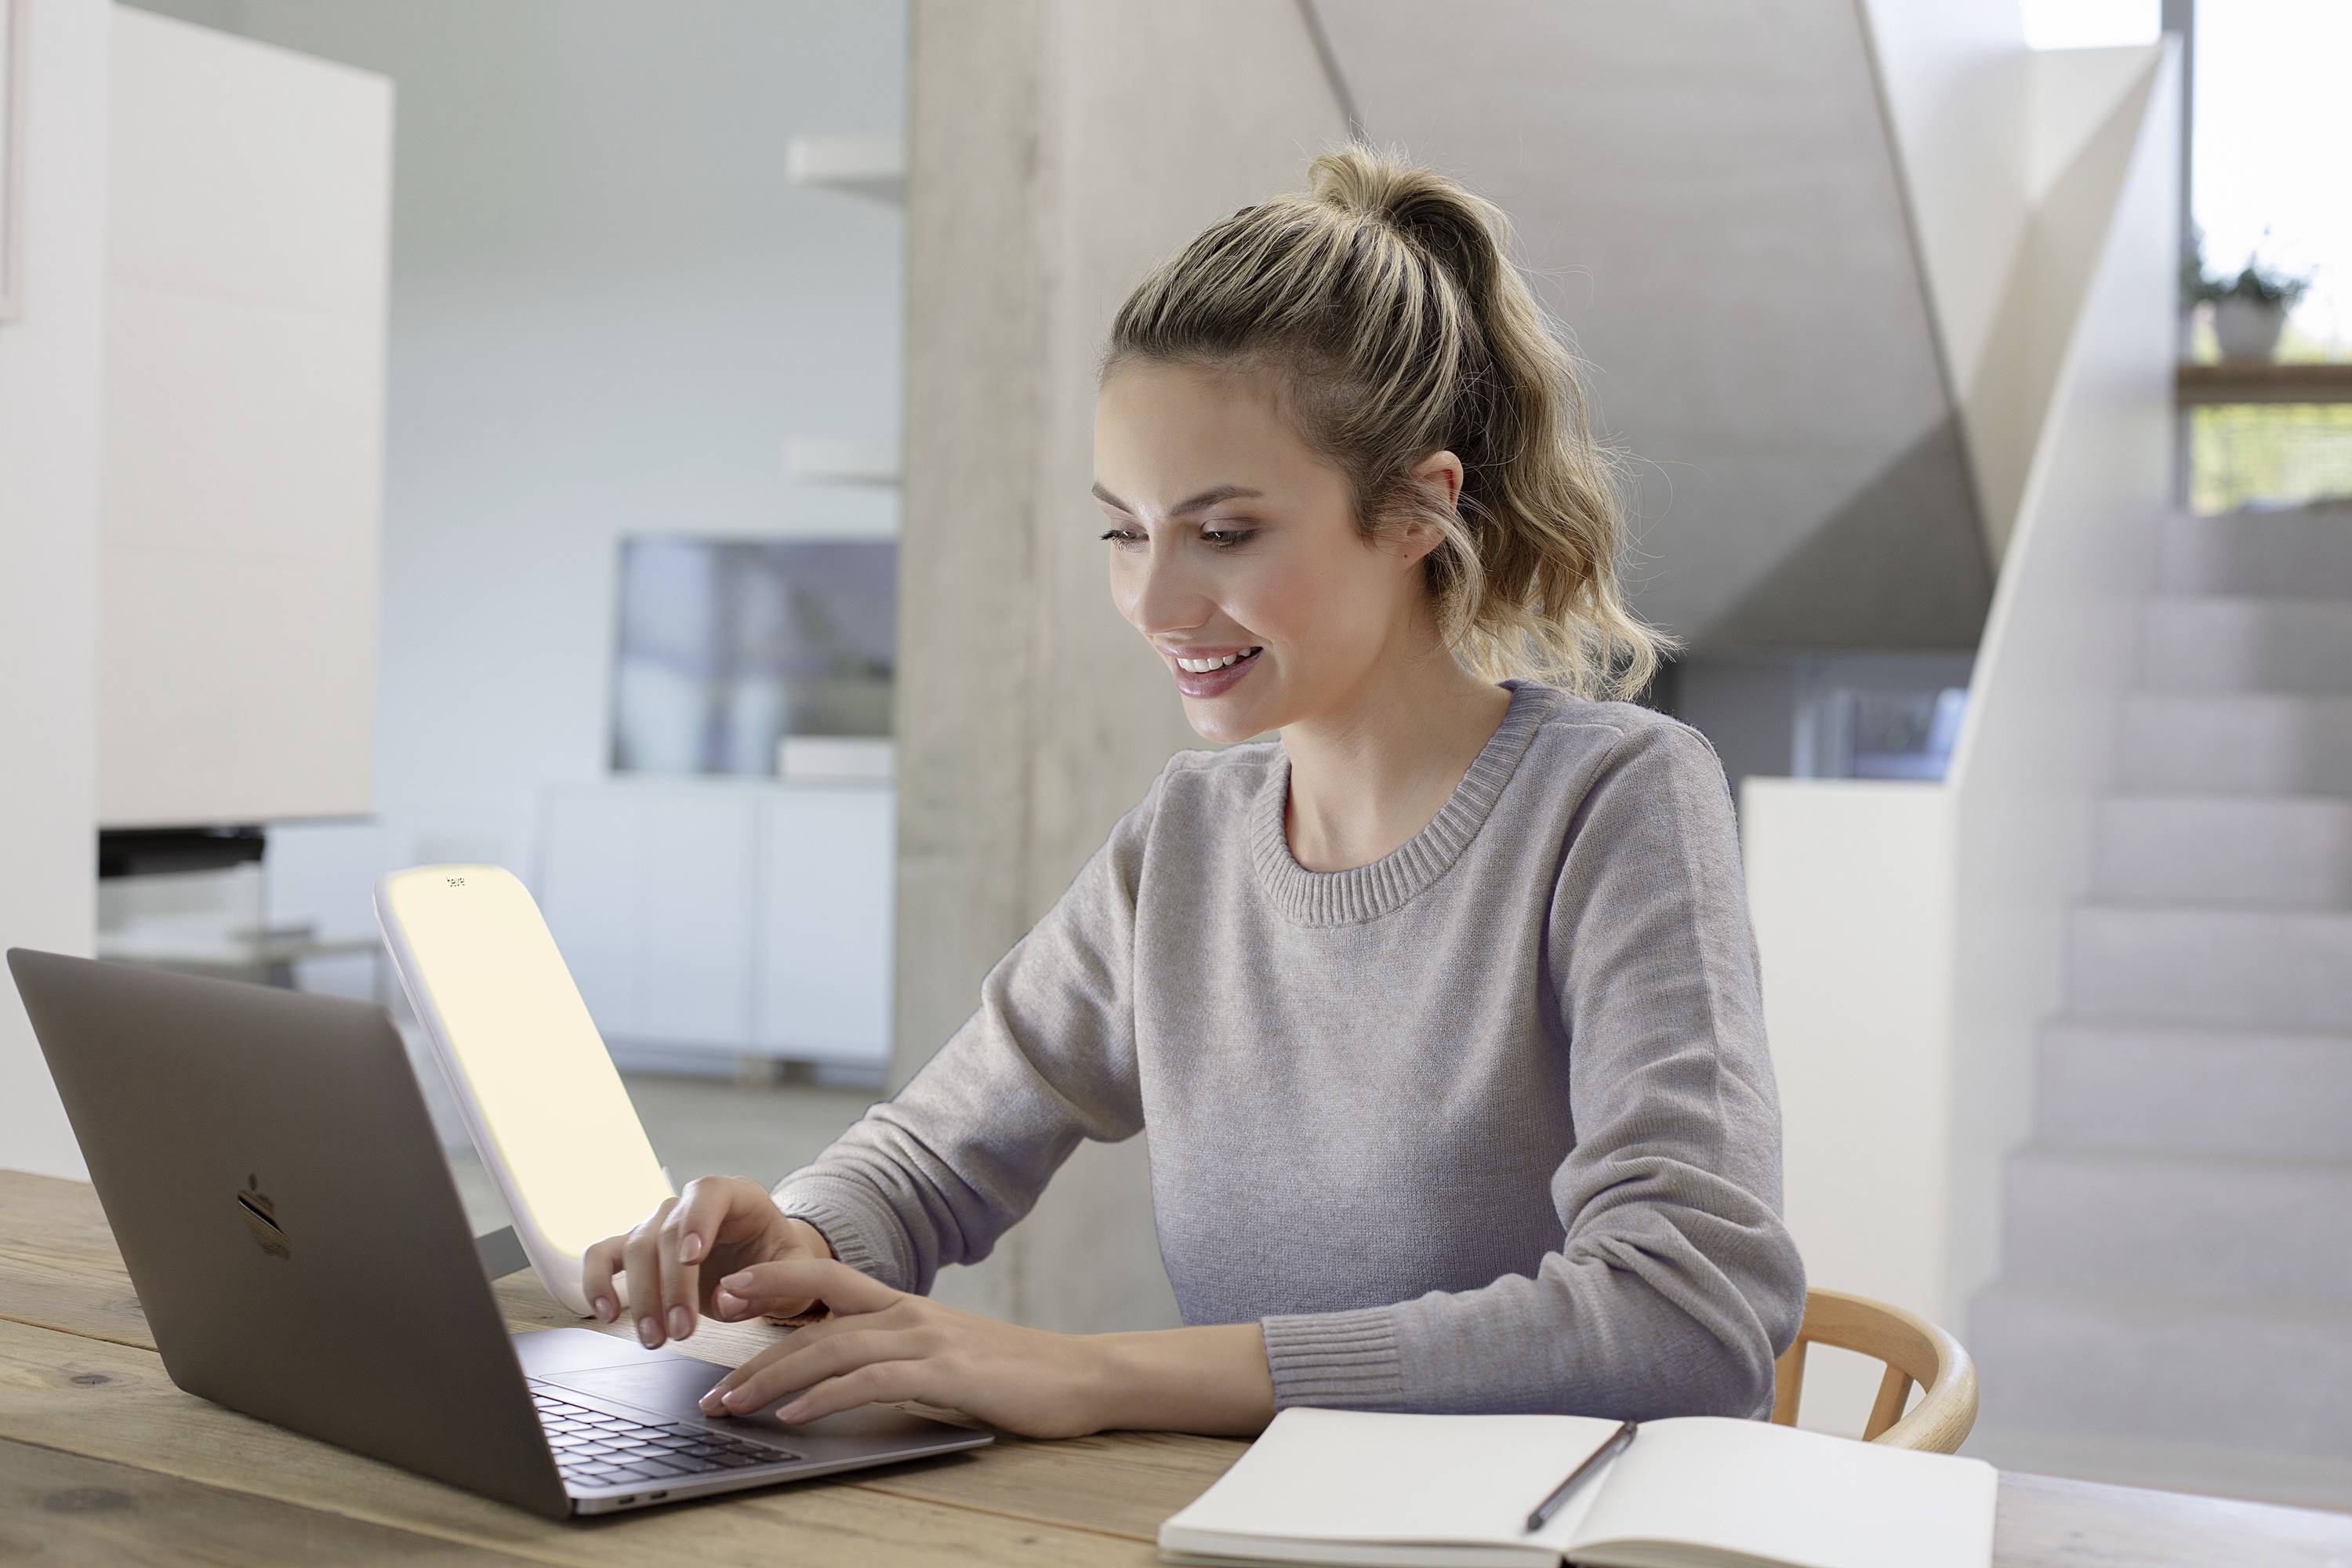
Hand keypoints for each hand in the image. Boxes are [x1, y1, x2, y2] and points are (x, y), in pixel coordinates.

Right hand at [579, 1175, 835, 1348]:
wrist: (764, 1264)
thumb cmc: (780, 1262)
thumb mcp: (796, 1273)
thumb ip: (772, 1284)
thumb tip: (727, 1298)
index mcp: (737, 1196)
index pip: (709, 1194)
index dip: (697, 1222)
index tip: (691, 1259)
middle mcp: (691, 1204)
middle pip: (666, 1233)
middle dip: (671, 1287)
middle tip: (682, 1333)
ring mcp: (660, 1223)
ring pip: (635, 1248)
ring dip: (641, 1297)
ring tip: (655, 1339)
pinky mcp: (638, 1249)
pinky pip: (603, 1254)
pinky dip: (597, 1280)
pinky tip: (606, 1313)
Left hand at [694, 1256, 1109, 1440]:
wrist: (1081, 1377)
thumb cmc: (1011, 1374)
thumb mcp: (943, 1355)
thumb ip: (895, 1356)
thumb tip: (838, 1377)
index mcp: (904, 1307)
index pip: (826, 1283)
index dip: (774, 1283)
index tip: (726, 1296)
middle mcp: (908, 1314)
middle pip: (813, 1321)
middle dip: (753, 1351)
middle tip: (707, 1386)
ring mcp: (927, 1340)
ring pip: (832, 1349)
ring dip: (774, 1378)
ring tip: (733, 1405)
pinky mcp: (946, 1372)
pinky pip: (871, 1381)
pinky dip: (827, 1397)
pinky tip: (796, 1416)